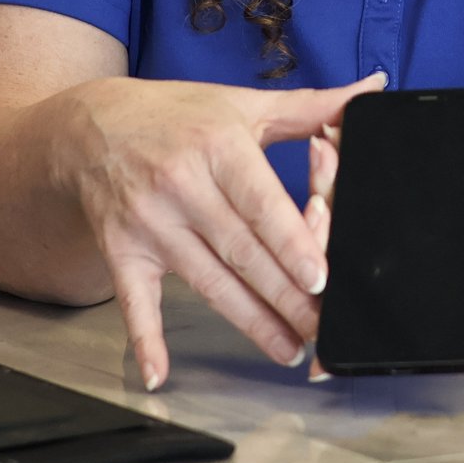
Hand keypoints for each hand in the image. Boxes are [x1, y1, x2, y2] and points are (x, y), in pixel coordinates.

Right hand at [62, 71, 383, 389]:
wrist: (90, 126)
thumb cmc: (176, 116)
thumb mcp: (241, 104)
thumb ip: (311, 107)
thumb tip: (373, 89)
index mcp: (216, 145)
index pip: (259, 202)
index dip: (290, 242)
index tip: (319, 278)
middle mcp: (180, 184)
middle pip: (241, 250)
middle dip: (285, 295)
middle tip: (322, 329)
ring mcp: (148, 222)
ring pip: (206, 281)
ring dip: (249, 321)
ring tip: (289, 350)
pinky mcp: (123, 250)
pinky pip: (135, 301)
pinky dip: (145, 339)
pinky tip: (159, 373)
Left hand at [299, 125, 463, 333]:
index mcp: (413, 297)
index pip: (352, 288)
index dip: (326, 256)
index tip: (321, 213)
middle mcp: (387, 279)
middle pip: (331, 253)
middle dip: (316, 209)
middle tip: (321, 159)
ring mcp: (382, 249)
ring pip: (335, 224)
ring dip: (323, 183)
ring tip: (324, 140)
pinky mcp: (386, 217)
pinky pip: (353, 199)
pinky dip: (340, 170)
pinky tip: (332, 136)